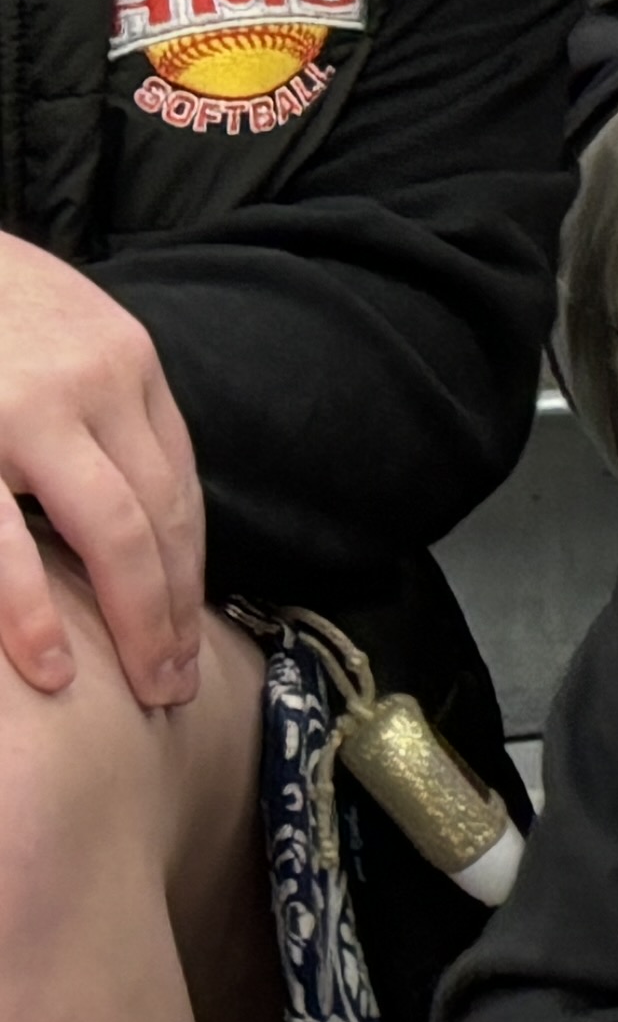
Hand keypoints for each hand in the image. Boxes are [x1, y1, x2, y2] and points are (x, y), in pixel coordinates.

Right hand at [0, 233, 201, 708]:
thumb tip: (133, 499)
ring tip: (141, 688)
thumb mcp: (63, 333)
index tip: (193, 625)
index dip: (190, 561)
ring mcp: (24, 417)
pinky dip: (30, 613)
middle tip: (177, 682)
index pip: (179, 478)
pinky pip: (2, 546)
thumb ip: (98, 402)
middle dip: (175, 606)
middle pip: (159, 512)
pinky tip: (51, 665)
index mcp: (125, 363)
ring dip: (133, 619)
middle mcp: (92, 387)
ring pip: (107, 531)